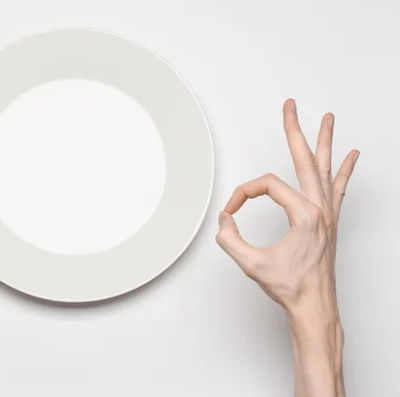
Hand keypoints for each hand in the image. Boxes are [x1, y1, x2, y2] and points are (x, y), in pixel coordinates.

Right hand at [216, 99, 357, 310]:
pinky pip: (338, 188)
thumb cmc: (290, 287)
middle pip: (305, 160)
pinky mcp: (329, 221)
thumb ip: (230, 238)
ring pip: (325, 168)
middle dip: (295, 131)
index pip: (267, 187)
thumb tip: (225, 219)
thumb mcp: (252, 264)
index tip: (231, 209)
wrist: (315, 306)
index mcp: (304, 215)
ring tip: (328, 119)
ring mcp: (328, 214)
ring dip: (325, 142)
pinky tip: (351, 156)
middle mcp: (319, 209)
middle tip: (290, 107)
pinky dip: (344, 170)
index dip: (244, 194)